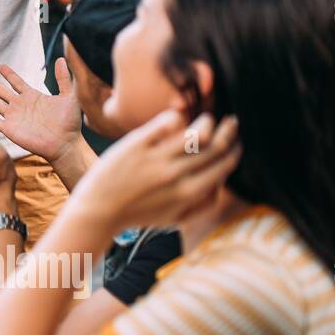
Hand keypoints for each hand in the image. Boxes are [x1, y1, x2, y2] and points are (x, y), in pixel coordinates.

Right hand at [0, 58, 80, 163]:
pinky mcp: (10, 129)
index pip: (16, 82)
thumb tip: (62, 59)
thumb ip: (64, 78)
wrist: (66, 144)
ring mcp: (13, 117)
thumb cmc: (70, 123)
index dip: (8, 74)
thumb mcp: (69, 96)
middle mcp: (20, 105)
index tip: (0, 66)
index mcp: (32, 97)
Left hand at [71, 110, 240, 232]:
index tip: (235, 143)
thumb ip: (202, 205)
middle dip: (228, 132)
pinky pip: (165, 122)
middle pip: (214, 146)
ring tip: (208, 118)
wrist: (99, 209)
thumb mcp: (175, 218)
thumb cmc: (138, 213)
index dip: (234, 151)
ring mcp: (155, 158)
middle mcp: (176, 175)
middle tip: (231, 123)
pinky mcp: (135, 145)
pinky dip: (177, 116)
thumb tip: (222, 185)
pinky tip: (179, 116)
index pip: (223, 165)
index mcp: (189, 193)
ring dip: (208, 121)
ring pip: (196, 132)